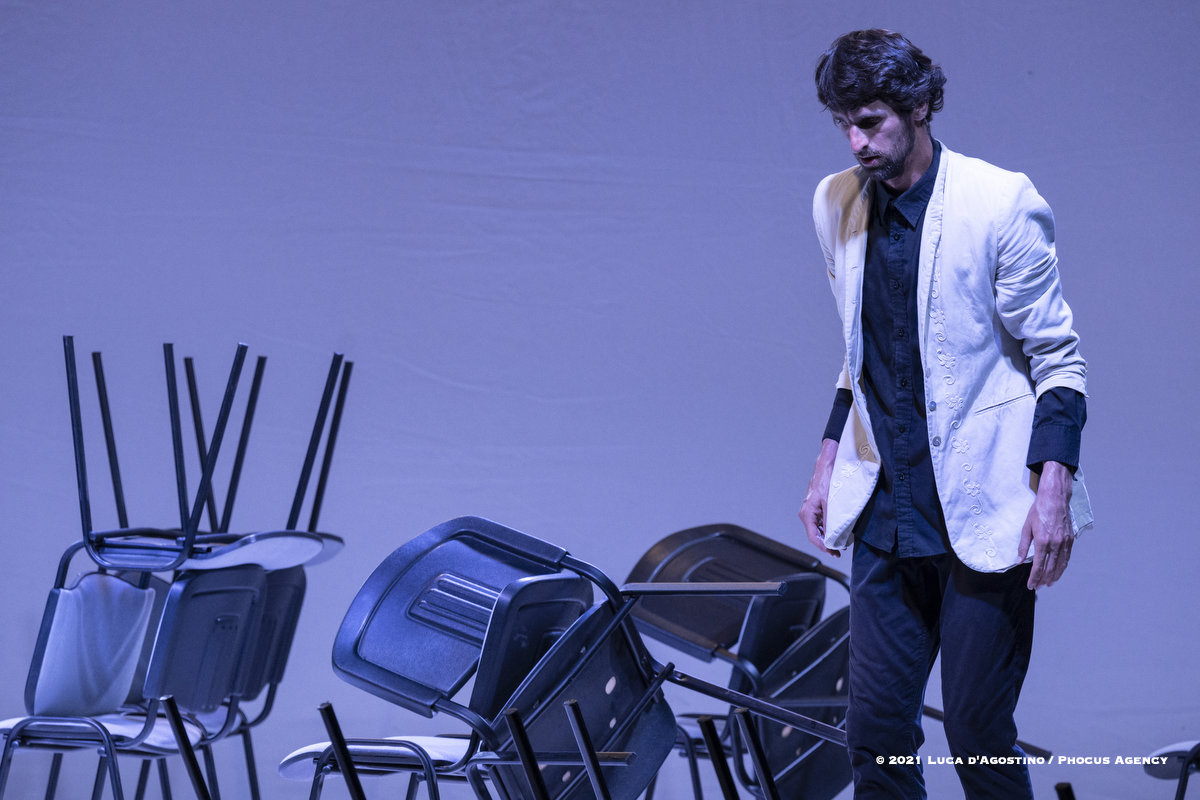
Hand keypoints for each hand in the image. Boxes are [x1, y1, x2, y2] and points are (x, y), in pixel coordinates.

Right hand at [799, 439, 840, 557]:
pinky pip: (822, 523)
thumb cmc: (827, 480)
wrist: (827, 465)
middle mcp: (807, 514)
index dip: (823, 547)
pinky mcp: (817, 508)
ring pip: (819, 530)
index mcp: (807, 513)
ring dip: (829, 537)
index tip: (833, 552)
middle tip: (839, 552)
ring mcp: (811, 511)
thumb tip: (833, 536)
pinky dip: (829, 529)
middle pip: (815, 535)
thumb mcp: (830, 502)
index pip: (813, 537)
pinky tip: (838, 532)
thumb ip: (830, 520)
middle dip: (827, 544)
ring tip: (841, 544)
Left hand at [1018, 461, 1073, 589]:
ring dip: (1054, 576)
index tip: (1031, 585)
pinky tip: (1058, 572)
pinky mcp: (1070, 539)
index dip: (1034, 577)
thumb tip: (1019, 560)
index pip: (1038, 566)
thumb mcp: (1026, 527)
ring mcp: (1064, 542)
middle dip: (1043, 579)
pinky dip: (1063, 567)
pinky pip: (1067, 557)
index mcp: (1043, 542)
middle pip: (1050, 568)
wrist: (1055, 498)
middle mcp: (1055, 544)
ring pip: (1060, 565)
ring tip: (1048, 583)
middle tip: (1038, 587)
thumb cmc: (1038, 511)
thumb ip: (1023, 545)